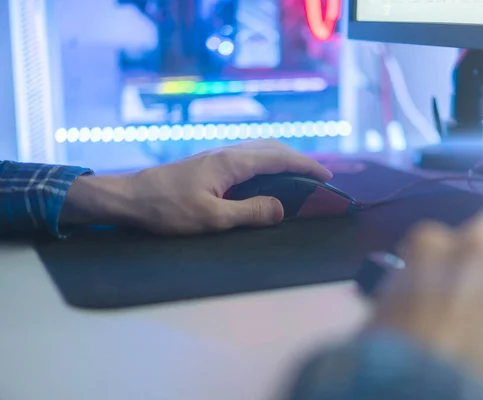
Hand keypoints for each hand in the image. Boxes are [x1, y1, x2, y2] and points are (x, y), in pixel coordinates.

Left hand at [60, 140, 331, 233]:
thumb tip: (281, 209)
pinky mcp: (209, 163)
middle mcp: (228, 152)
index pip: (280, 158)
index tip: (327, 177)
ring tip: (298, 176)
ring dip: (283, 159)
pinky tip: (265, 177)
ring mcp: (217, 155)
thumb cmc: (167, 210)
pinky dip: (267, 162)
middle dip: (299, 160)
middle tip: (318, 178)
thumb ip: (249, 212)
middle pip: (273, 148)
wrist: (129, 197)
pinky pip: (249, 156)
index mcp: (232, 162)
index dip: (306, 166)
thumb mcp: (211, 218)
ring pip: (260, 149)